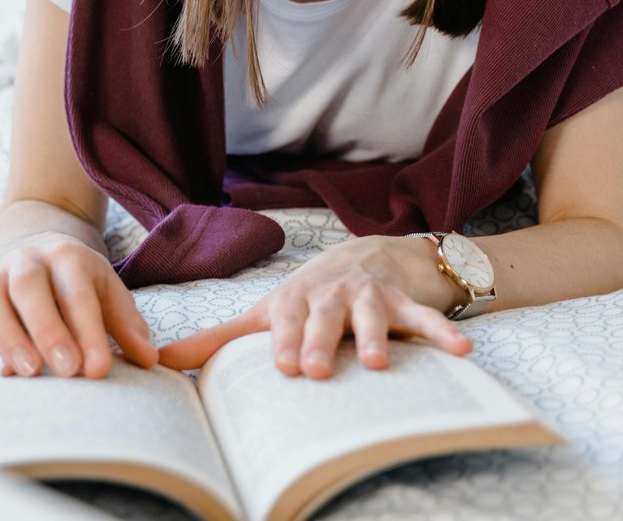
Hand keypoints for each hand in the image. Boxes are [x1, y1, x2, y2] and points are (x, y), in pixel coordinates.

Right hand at [0, 234, 157, 378]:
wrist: (36, 249)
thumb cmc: (78, 282)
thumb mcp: (107, 293)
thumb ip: (127, 325)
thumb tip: (150, 359)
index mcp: (69, 256)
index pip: (79, 294)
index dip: (89, 331)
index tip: (99, 369)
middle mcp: (30, 260)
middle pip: (31, 288)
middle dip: (48, 329)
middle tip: (67, 369)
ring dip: (10, 337)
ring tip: (31, 372)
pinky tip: (4, 373)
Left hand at [155, 235, 472, 377]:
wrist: (372, 254)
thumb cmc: (309, 295)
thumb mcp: (266, 312)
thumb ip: (217, 339)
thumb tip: (160, 361)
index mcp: (295, 299)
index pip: (287, 319)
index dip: (284, 339)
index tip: (281, 364)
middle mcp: (331, 294)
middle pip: (326, 317)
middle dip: (322, 340)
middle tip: (317, 369)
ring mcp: (371, 297)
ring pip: (374, 315)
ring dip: (377, 335)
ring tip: (378, 361)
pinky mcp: (406, 302)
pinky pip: (426, 318)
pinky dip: (443, 333)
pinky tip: (462, 351)